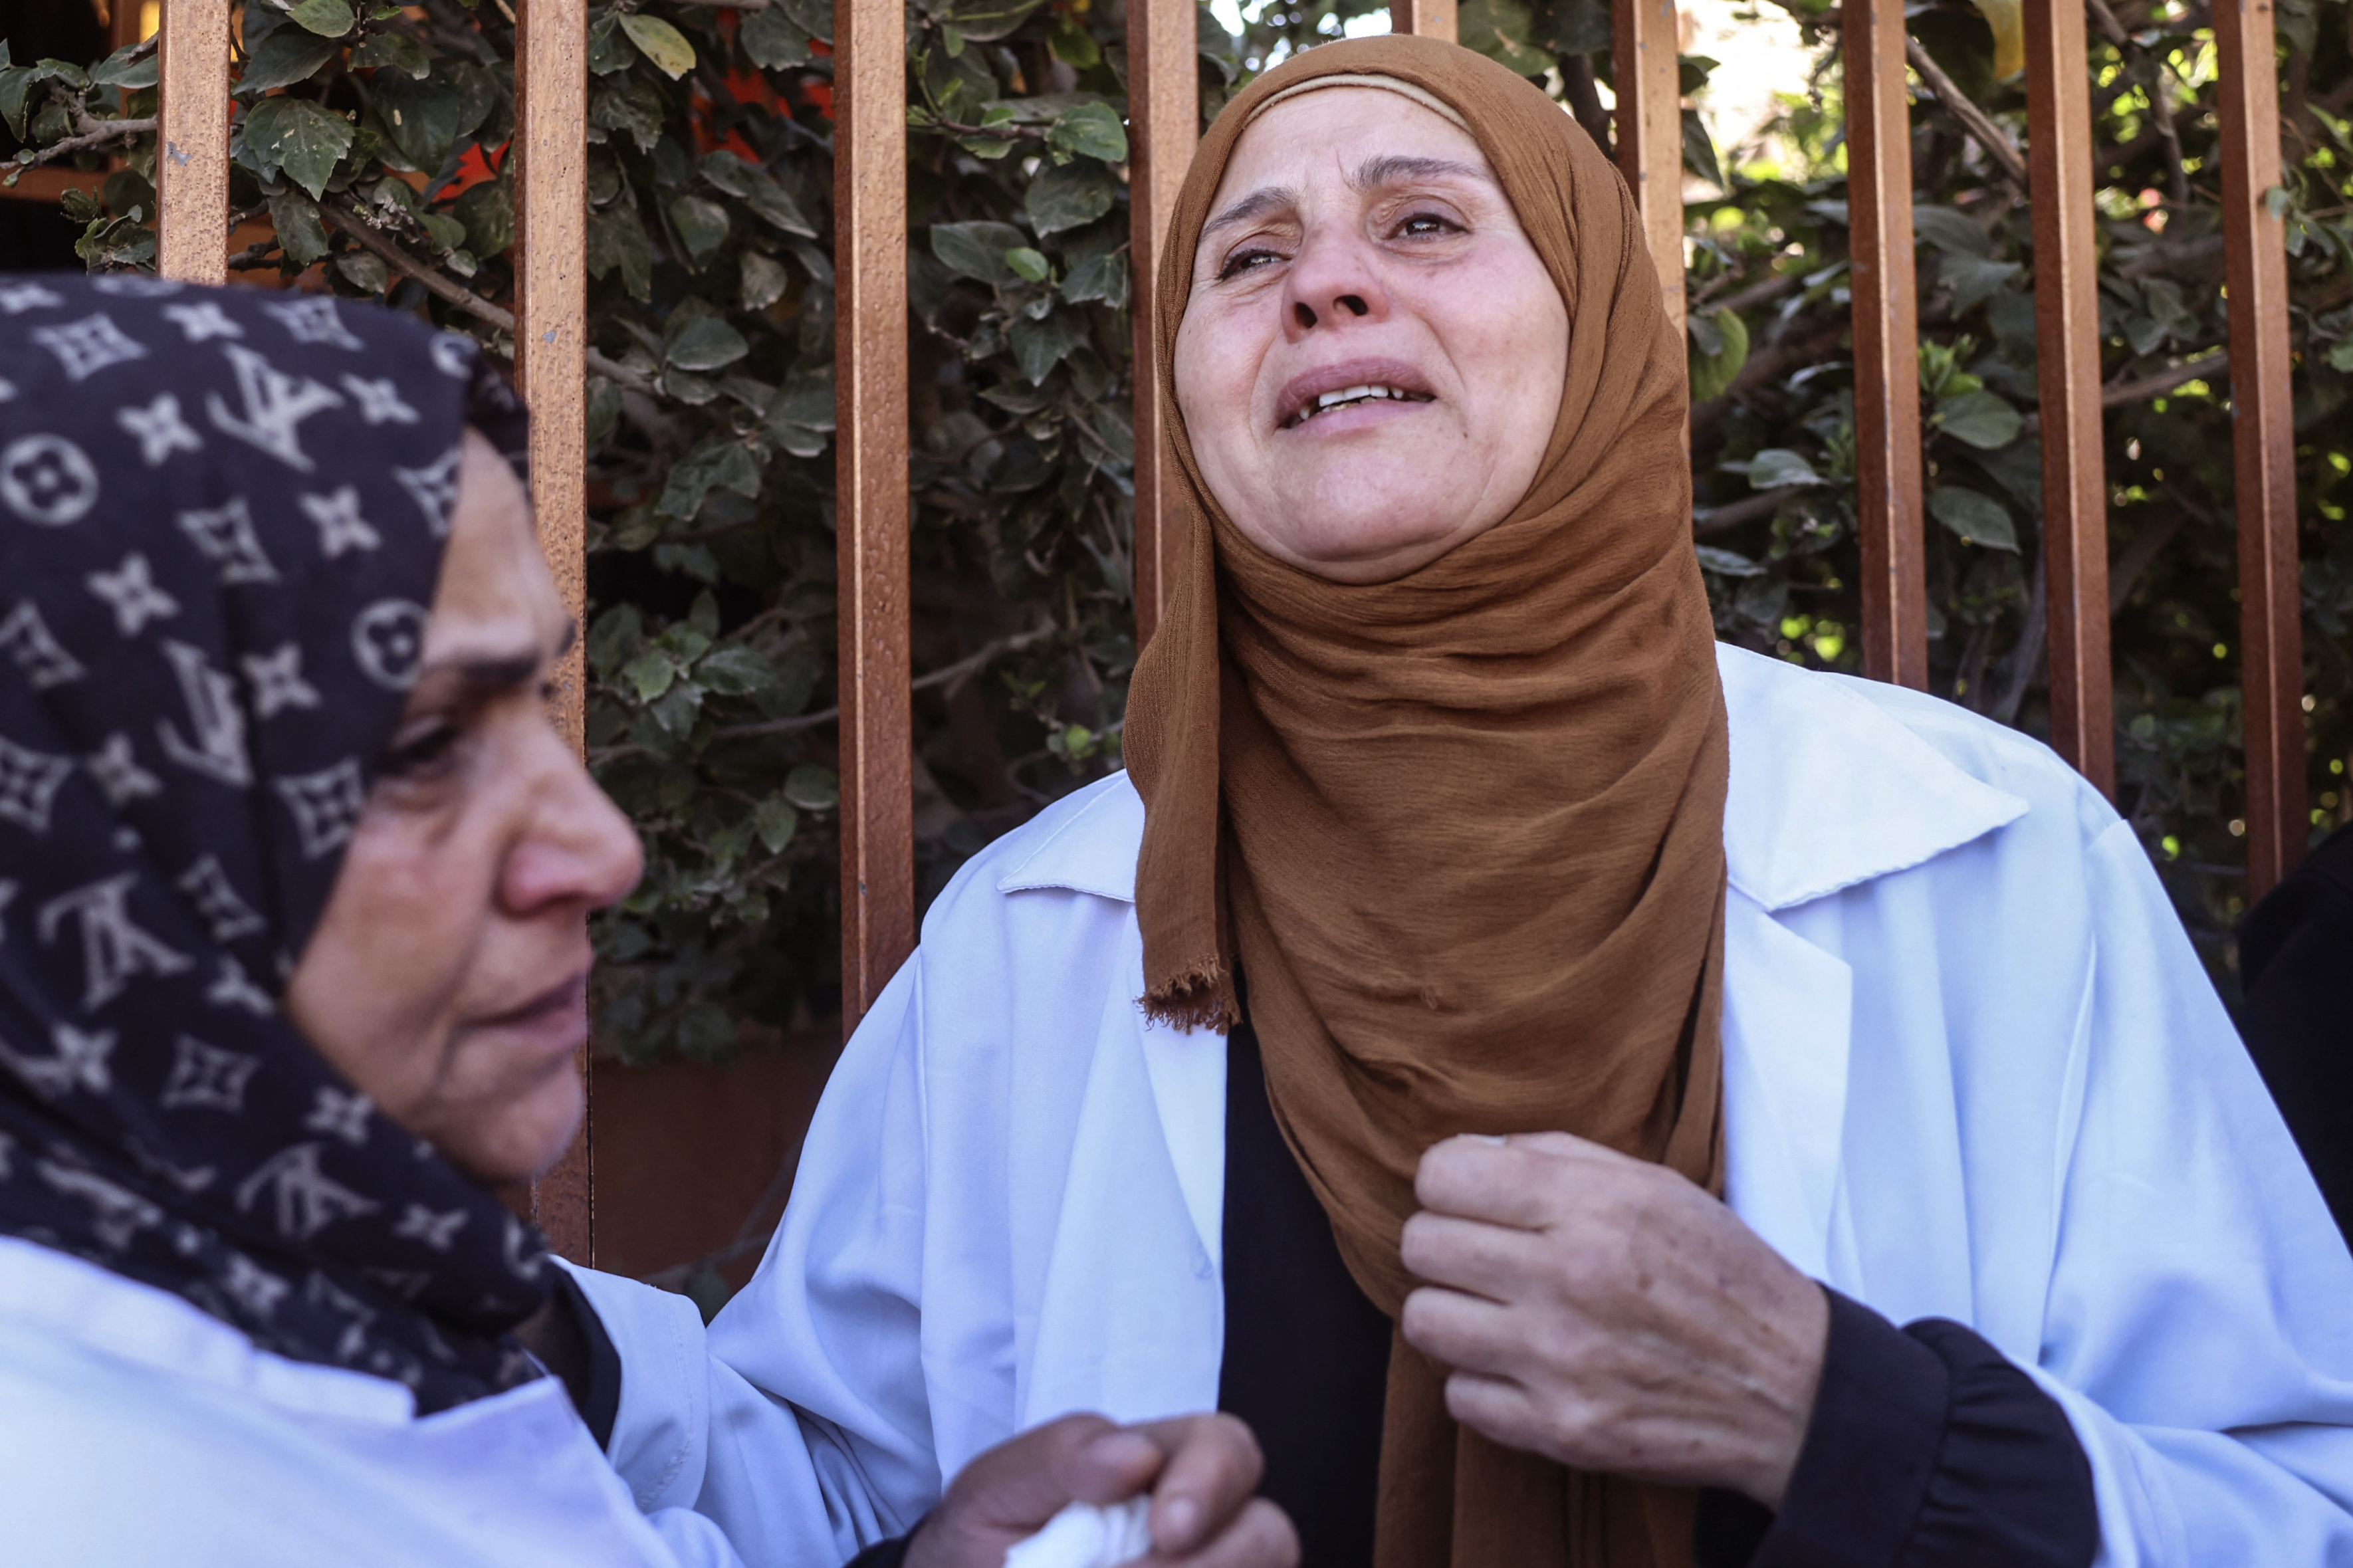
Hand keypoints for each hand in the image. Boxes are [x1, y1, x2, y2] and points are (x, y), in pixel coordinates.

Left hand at [905, 1412, 1299, 1567]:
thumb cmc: (991, 1532)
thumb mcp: (1000, 1484)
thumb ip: (1062, 1457)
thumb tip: (1136, 1458)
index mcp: (1163, 1464)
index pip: (1227, 1449)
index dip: (1209, 1486)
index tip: (1167, 1529)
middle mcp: (1206, 1526)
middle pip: (1270, 1535)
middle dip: (1212, 1565)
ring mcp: (1210, 1566)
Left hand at [1398, 1132, 1827, 1507]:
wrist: (1793, 1389)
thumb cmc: (1719, 1275)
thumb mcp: (1656, 1187)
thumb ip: (1556, 1157)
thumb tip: (1468, 1153)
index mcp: (1594, 1207)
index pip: (1442, 1174)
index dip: (1448, 1185)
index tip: (1471, 1201)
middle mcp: (1570, 1278)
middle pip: (1421, 1245)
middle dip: (1445, 1246)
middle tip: (1484, 1260)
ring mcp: (1561, 1360)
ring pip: (1425, 1321)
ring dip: (1452, 1314)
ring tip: (1494, 1313)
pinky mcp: (1562, 1430)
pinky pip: (1459, 1398)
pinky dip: (1482, 1384)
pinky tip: (1523, 1368)